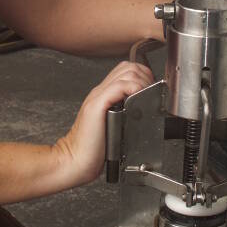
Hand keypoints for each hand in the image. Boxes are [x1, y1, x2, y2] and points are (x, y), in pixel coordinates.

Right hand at [53, 60, 153, 186]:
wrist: (75, 160)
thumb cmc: (93, 150)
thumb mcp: (112, 127)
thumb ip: (123, 115)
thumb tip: (143, 115)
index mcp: (103, 96)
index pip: (126, 71)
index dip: (143, 76)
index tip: (151, 90)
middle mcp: (100, 92)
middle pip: (128, 67)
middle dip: (146, 76)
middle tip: (151, 92)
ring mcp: (98, 97)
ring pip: (127, 72)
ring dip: (142, 82)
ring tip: (146, 97)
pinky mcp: (97, 105)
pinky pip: (119, 86)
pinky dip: (134, 88)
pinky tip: (137, 99)